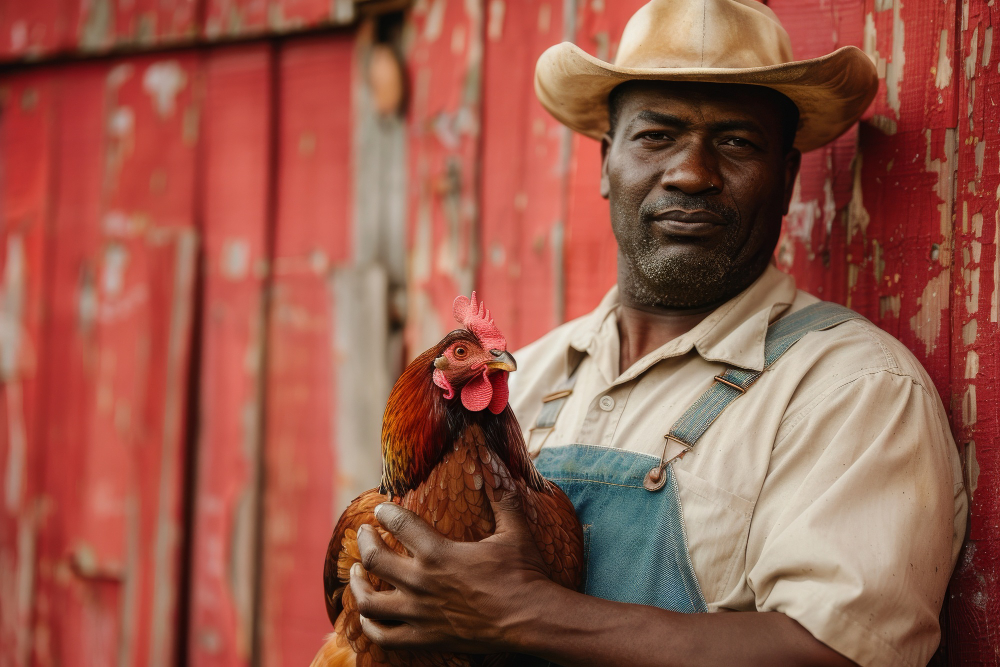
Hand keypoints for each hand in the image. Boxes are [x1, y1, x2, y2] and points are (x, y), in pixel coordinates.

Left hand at [350, 490, 552, 653]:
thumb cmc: (523, 573)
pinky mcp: (424, 637)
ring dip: (357, 584)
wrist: (531, 619)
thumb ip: (502, 499)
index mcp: (438, 552)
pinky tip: (369, 615)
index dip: (385, 512)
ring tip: (356, 574)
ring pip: (369, 601)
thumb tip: (495, 467)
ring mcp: (419, 613)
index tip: (381, 509)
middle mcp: (421, 581)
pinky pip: (384, 635)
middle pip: (372, 559)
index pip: (398, 523)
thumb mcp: (514, 530)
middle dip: (364, 541)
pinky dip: (370, 625)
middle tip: (364, 533)